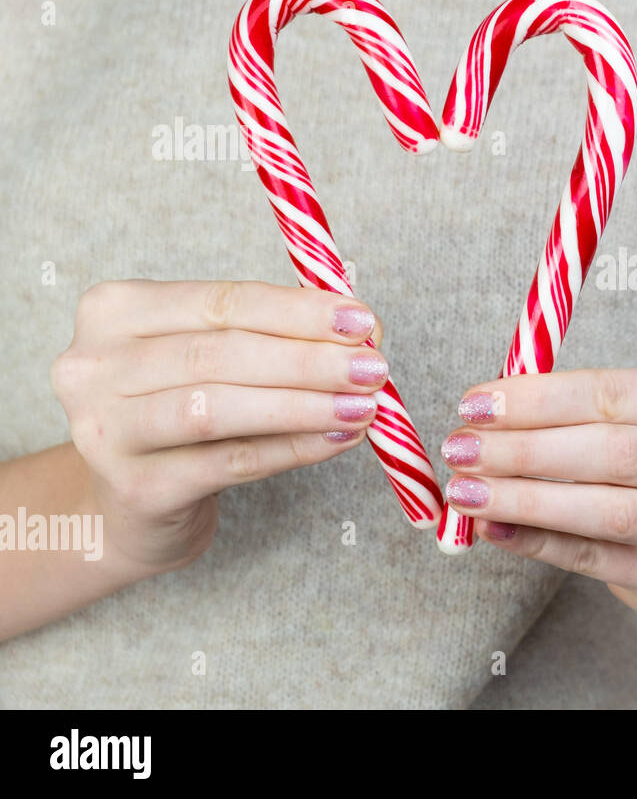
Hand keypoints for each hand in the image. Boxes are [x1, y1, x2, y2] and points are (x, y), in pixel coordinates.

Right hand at [51, 280, 387, 571]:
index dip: (298, 312)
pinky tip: (336, 440)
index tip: (362, 321)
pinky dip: (291, 449)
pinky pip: (229, 462)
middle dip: (309, 360)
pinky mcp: (134, 488)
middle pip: (221, 353)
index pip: (222, 301)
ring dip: (304, 405)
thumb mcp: (213, 360)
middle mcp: (95, 366)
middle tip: (374, 367)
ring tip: (363, 406)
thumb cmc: (181, 414)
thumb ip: (275, 336)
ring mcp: (105, 429)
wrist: (130, 502)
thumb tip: (362, 330)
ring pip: (219, 408)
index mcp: (116, 311)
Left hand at [438, 366, 636, 622]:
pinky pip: (596, 558)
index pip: (613, 394)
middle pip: (612, 452)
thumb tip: (485, 414)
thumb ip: (577, 411)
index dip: (538, 399)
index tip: (475, 403)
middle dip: (524, 449)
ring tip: (467, 491)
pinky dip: (538, 541)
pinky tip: (496, 528)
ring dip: (524, 499)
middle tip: (461, 448)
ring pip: (605, 510)